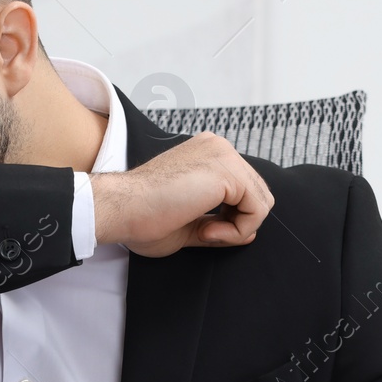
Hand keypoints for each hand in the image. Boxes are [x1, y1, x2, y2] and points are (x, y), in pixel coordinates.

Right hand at [91, 133, 272, 256]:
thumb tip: (251, 233)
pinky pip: (257, 210)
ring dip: (236, 228)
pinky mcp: (229, 171)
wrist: (120, 208)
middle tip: (204, 233)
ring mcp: (225, 155)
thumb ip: (220, 223)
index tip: (201, 230)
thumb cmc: (142, 216)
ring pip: (261, 203)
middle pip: (256, 194)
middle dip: (236, 223)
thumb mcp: (190, 223)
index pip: (241, 189)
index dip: (229, 219)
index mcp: (207, 154)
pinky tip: (208, 231)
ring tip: (205, 232)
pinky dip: (237, 230)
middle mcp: (219, 147)